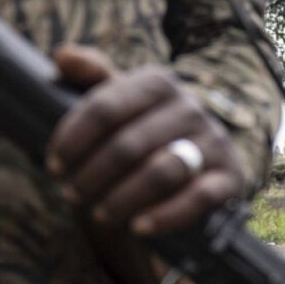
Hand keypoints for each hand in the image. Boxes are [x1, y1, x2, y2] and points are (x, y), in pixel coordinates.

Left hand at [47, 46, 245, 235]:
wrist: (197, 166)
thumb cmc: (144, 134)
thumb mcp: (119, 103)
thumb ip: (91, 78)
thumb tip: (63, 56)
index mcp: (158, 84)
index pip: (105, 108)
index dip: (73, 139)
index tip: (54, 165)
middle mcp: (191, 108)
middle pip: (129, 144)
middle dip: (93, 174)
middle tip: (71, 195)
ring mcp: (213, 143)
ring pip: (162, 171)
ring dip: (123, 198)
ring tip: (100, 215)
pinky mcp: (230, 177)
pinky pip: (198, 198)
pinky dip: (166, 215)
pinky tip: (139, 227)